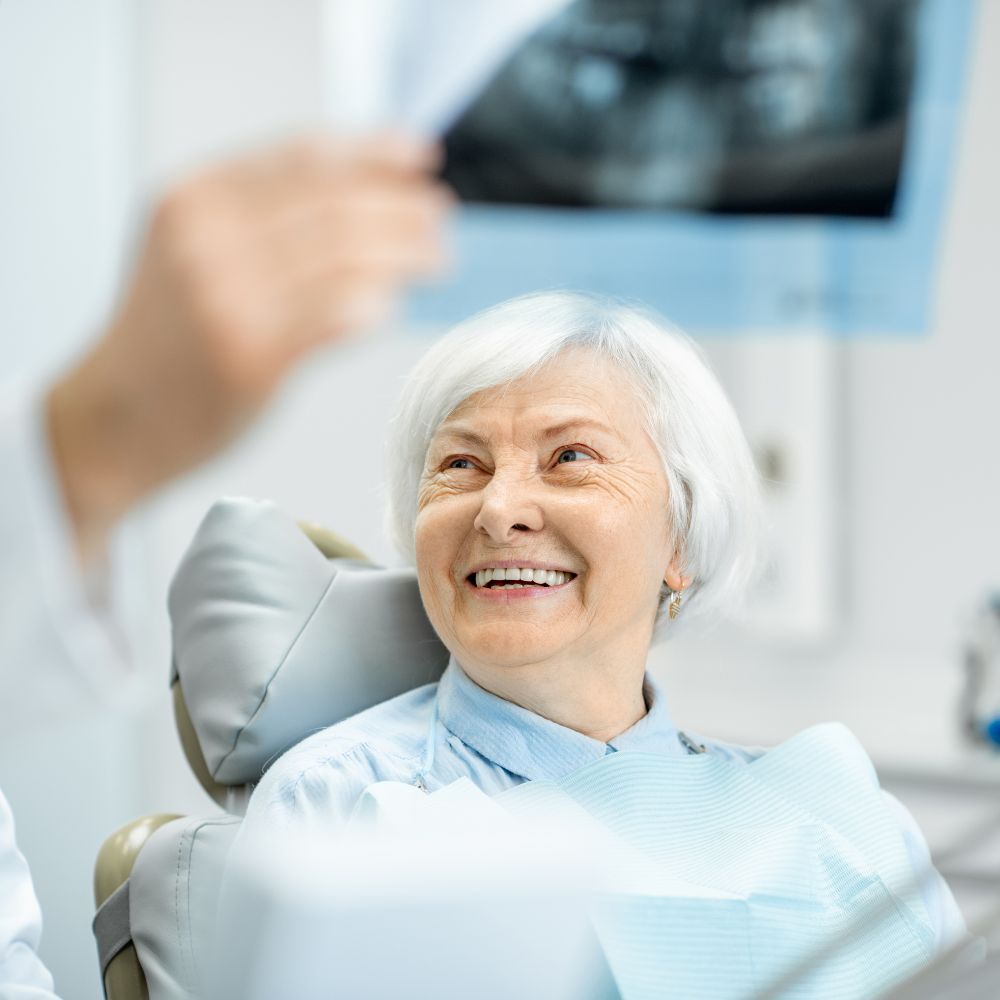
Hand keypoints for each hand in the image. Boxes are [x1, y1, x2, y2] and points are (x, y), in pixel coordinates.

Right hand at [46, 133, 449, 562]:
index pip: (305, 158)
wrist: (113, 418)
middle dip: (402, 208)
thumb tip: (366, 201)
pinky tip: (392, 304)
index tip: (420, 158)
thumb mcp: (191, 251)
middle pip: (335, 205)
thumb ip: (260, 221)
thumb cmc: (166, 338)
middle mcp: (207, 238)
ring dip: (404, 253)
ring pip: (345, 258)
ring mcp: (227, 298)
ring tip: (438, 258)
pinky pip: (336, 317)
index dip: (374, 154)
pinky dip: (374, 304)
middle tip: (441, 218)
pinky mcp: (249, 357)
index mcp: (195, 198)